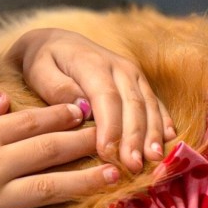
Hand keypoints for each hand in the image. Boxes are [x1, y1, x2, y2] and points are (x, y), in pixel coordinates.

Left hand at [7, 28, 174, 172]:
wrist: (55, 41)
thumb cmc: (41, 61)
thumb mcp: (38, 69)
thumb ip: (57, 88)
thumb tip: (82, 109)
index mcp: (92, 63)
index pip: (106, 98)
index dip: (110, 127)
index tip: (108, 154)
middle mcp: (119, 67)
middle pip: (132, 104)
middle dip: (134, 138)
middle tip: (133, 166)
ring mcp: (133, 74)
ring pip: (148, 105)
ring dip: (153, 134)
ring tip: (154, 159)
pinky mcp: (140, 82)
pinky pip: (155, 102)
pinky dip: (163, 122)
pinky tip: (169, 141)